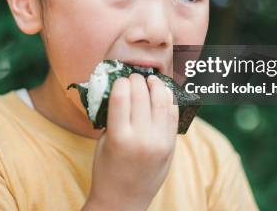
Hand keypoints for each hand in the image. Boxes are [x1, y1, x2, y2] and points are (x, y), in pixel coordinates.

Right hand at [82, 73, 178, 210]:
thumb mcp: (103, 142)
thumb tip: (122, 87)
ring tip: (151, 80)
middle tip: (134, 77)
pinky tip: (162, 93)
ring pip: (162, 100)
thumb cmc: (107, 169)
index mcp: (119, 137)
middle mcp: (142, 138)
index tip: (120, 79)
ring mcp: (160, 142)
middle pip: (143, 94)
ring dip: (156, 85)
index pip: (122, 95)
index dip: (121, 82)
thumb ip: (113, 116)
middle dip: (137, 80)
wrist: (124, 201)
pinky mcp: (171, 145)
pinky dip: (168, 100)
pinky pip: (173, 114)